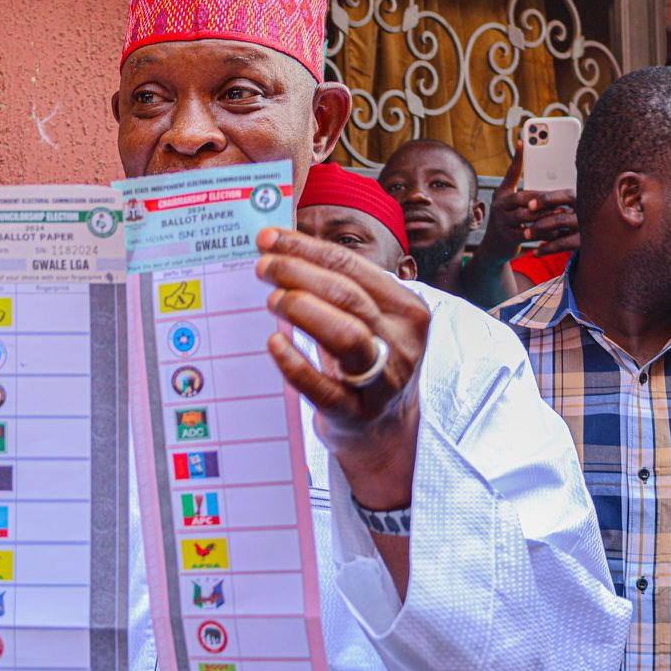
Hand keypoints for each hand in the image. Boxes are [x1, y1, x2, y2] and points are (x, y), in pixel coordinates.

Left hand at [256, 227, 426, 509]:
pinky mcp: (356, 415)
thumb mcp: (369, 322)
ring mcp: (382, 382)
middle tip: (263, 266)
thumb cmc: (366, 364)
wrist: (386, 431)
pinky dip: (296, 363)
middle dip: (299, 273)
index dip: (307, 249)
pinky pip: (324, 388)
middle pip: (348, 296)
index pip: (352, 267)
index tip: (268, 239)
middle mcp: (401, 343)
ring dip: (304, 310)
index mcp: (406, 310)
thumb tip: (281, 248)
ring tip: (272, 300)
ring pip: (346, 335)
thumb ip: (338, 288)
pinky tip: (274, 343)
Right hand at [479, 141, 579, 258]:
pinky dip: (545, 232)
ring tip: (563, 213)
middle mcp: (498, 206)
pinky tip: (559, 230)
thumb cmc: (510, 219)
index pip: (511, 173)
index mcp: (502, 194)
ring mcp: (501, 222)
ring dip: (546, 215)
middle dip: (542, 197)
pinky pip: (529, 233)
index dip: (518, 158)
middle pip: (522, 198)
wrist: (494, 247)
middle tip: (561, 197)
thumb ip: (524, 187)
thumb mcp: (511, 202)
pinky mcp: (508, 238)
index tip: (523, 140)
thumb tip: (540, 163)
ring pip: (526, 216)